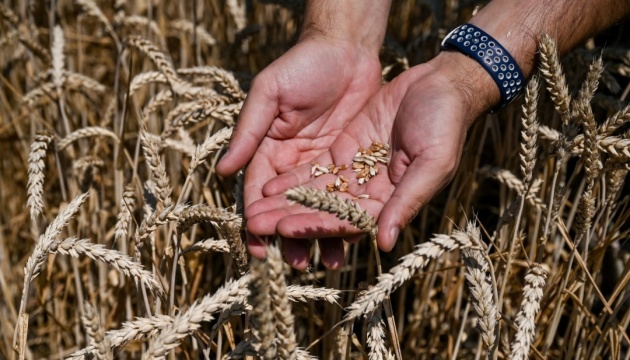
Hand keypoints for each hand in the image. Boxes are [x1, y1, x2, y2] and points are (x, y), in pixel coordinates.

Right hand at [216, 38, 381, 259]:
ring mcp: (321, 165)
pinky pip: (345, 195)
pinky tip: (353, 237)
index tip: (257, 244)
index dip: (258, 218)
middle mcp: (292, 163)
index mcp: (268, 149)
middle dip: (290, 236)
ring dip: (320, 234)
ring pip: (318, 208)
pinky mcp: (347, 163)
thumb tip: (221, 172)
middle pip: (289, 207)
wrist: (346, 49)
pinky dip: (347, 216)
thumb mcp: (269, 94)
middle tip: (295, 264)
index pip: (259, 191)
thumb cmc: (301, 65)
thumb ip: (249, 131)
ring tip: (328, 261)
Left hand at [245, 52, 495, 268]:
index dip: (316, 225)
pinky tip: (267, 187)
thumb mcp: (432, 162)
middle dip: (290, 219)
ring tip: (252, 213)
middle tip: (256, 226)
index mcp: (391, 202)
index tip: (284, 229)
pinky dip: (293, 180)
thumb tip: (383, 243)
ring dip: (284, 204)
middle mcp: (370, 193)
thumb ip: (406, 201)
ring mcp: (356, 172)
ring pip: (315, 193)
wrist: (441, 84)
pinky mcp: (345, 150)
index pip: (348, 220)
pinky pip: (315, 170)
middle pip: (324, 212)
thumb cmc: (445, 123)